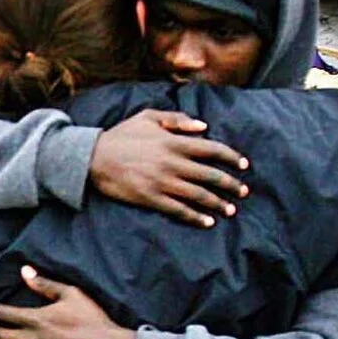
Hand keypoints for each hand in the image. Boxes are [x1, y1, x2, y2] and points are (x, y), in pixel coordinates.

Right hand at [88, 109, 250, 225]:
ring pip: (199, 195)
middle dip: (231, 184)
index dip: (232, 157)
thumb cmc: (121, 135)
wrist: (93, 158)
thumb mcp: (148, 116)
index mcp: (174, 142)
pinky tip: (208, 222)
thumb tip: (204, 126)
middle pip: (211, 175)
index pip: (212, 149)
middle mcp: (173, 163)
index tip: (244, 165)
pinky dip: (196, 217)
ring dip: (218, 204)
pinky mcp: (151, 198)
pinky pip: (179, 210)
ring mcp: (162, 182)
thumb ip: (177, 119)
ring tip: (231, 210)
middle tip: (244, 192)